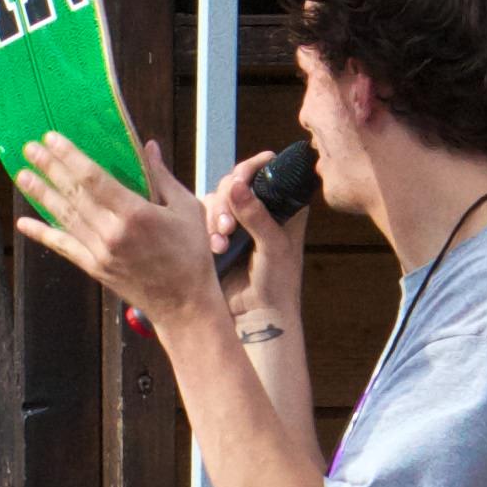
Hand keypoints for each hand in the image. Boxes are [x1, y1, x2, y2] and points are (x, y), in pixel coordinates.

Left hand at [11, 132, 219, 329]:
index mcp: (135, 213)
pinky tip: (24, 224)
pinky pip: (64, 247)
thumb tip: (148, 145)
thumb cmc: (191, 254)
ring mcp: (100, 252)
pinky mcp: (95, 268)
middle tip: (29, 148)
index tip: (52, 138)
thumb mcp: (186, 209)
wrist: (185, 305)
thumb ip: (162, 177)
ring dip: (41, 195)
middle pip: (73, 194)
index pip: (93, 178)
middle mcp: (113, 232)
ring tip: (22, 175)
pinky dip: (42, 234)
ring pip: (64, 217)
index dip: (70, 156)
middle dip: (49, 168)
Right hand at [207, 152, 309, 333]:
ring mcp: (237, 221)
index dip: (252, 170)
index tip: (241, 180)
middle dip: (227, 200)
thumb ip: (257, 216)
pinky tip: (214, 247)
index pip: (266, 172)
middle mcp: (259, 209)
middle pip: (234, 182)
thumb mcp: (274, 248)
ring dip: (215, 216)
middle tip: (227, 227)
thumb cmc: (278, 283)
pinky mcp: (216, 233)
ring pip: (216, 198)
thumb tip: (237, 185)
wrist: (256, 316)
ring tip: (220, 243)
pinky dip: (205, 227)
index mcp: (283, 207)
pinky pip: (203, 216)